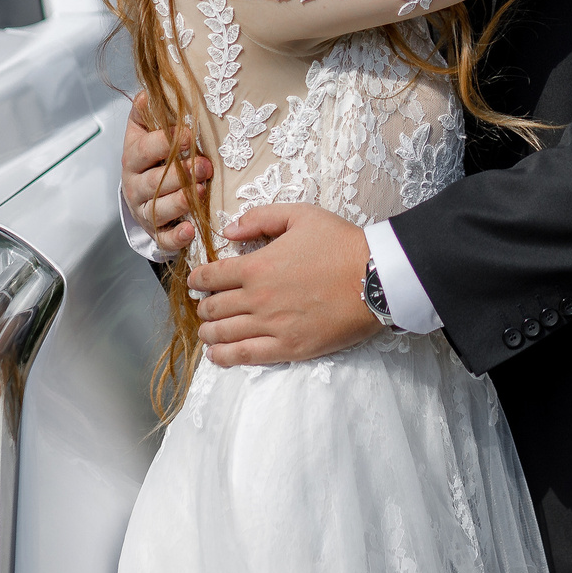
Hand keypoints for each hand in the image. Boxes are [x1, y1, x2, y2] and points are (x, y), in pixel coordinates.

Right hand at [122, 92, 208, 255]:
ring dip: (183, 200)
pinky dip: (178, 237)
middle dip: (182, 173)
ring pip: (160, 209)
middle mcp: (135, 187)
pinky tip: (192, 229)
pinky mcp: (156, 234)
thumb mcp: (144, 134)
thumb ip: (146, 115)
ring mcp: (145, 212)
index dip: (166, 142)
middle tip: (206, 166)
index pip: (145, 150)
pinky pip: (164, 239)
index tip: (191, 134)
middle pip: (155, 182)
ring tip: (202, 191)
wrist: (143, 195)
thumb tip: (146, 92)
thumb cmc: (151, 159)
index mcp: (133, 159)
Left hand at [185, 204, 381, 366]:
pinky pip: (245, 356)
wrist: (375, 278)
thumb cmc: (341, 244)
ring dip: (208, 333)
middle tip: (205, 306)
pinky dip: (223, 357)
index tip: (196, 282)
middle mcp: (257, 298)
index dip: (197, 280)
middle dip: (203, 307)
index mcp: (257, 266)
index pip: (210, 277)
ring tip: (207, 331)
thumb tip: (229, 231)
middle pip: (213, 308)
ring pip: (223, 334)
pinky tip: (216, 355)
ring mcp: (272, 326)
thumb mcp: (301, 215)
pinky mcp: (288, 348)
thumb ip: (260, 218)